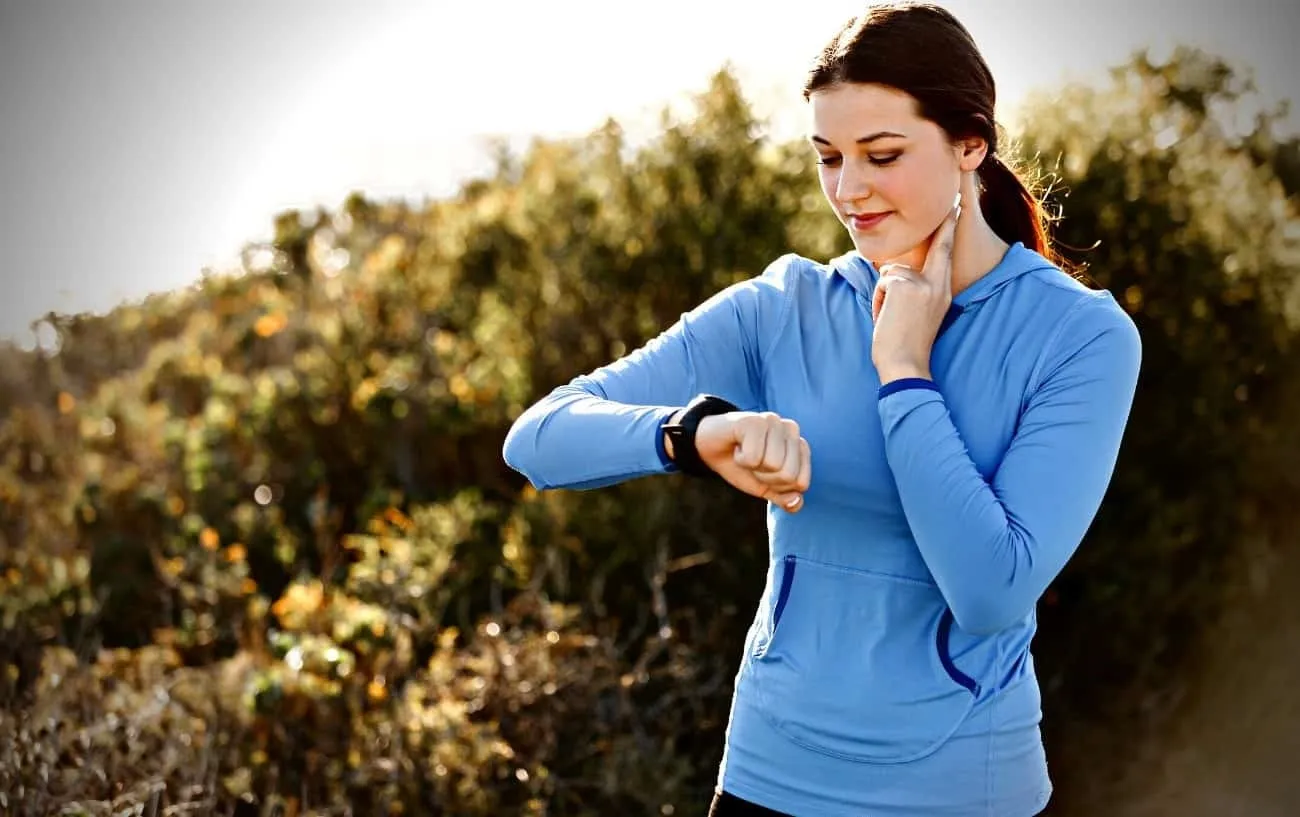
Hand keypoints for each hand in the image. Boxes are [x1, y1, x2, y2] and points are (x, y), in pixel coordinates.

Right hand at [693, 411, 811, 511]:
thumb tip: (796, 501)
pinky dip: (740, 460)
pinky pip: (754, 457)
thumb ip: (784, 497)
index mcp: (800, 445)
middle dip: (765, 478)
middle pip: (789, 475)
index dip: (778, 487)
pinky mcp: (754, 421)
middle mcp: (791, 429)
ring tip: (744, 454)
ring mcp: (773, 421)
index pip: (801, 483)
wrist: (709, 448)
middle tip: (752, 463)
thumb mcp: (765, 487)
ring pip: (774, 465)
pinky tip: (736, 447)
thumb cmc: (740, 465)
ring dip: (752, 467)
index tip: (764, 473)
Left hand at [870, 195, 961, 381]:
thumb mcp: (918, 314)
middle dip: (946, 224)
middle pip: (936, 247)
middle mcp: (938, 284)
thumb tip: (893, 271)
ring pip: (892, 271)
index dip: (949, 229)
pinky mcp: (905, 285)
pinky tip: (886, 317)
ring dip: (884, 294)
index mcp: (943, 292)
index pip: (946, 254)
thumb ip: (914, 290)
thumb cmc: (907, 346)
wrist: (905, 366)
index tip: (956, 207)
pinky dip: (878, 300)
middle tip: (958, 199)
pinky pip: (882, 281)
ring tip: (891, 318)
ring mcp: (923, 284)